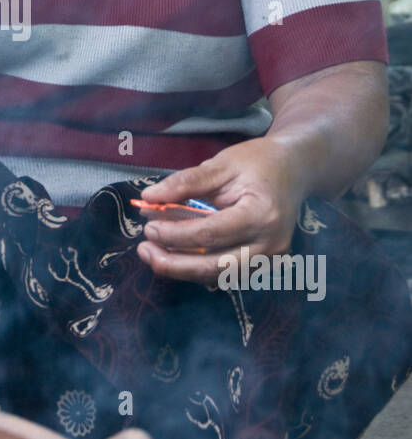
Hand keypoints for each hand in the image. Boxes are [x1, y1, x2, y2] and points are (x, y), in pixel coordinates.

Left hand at [134, 138, 307, 285]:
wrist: (295, 170)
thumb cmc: (259, 162)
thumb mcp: (222, 163)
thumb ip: (186, 182)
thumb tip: (149, 197)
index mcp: (261, 215)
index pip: (210, 234)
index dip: (176, 235)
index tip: (148, 228)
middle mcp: (270, 244)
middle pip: (216, 267)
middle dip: (175, 264)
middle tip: (144, 251)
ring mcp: (271, 259)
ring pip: (219, 277)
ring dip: (183, 270)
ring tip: (153, 254)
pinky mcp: (264, 264)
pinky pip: (226, 274)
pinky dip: (199, 268)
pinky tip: (176, 255)